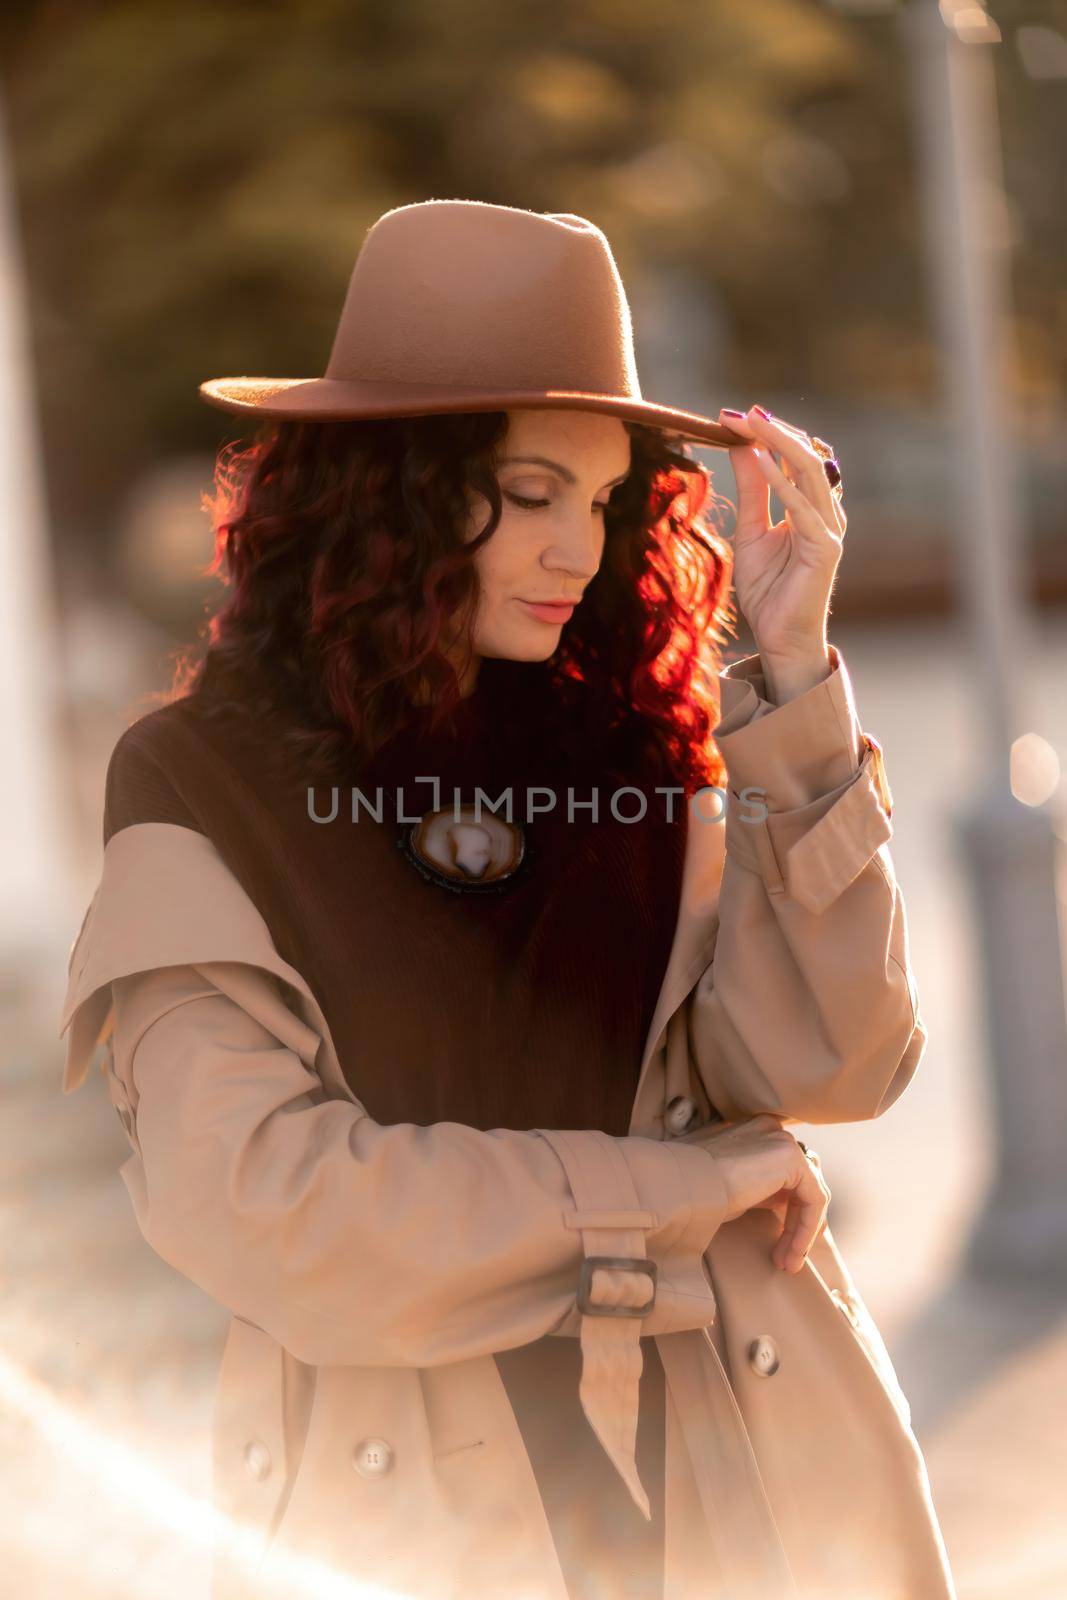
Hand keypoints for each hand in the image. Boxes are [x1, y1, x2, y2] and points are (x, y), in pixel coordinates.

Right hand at [676, 1112, 830, 1273]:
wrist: (682, 1185)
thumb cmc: (694, 1190)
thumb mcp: (732, 1187)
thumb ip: (759, 1186)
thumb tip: (780, 1204)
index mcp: (757, 1134)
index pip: (788, 1175)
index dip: (789, 1213)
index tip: (780, 1247)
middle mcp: (773, 1131)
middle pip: (802, 1184)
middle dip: (796, 1227)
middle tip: (785, 1261)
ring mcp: (783, 1141)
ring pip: (810, 1194)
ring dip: (801, 1234)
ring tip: (787, 1264)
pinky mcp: (792, 1158)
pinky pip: (813, 1199)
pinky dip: (805, 1230)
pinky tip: (792, 1254)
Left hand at [717, 404, 846, 688]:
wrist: (778, 638)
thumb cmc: (768, 591)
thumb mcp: (750, 531)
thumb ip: (752, 490)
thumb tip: (742, 446)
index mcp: (810, 506)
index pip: (795, 458)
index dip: (769, 435)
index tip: (735, 417)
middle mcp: (826, 512)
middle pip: (806, 457)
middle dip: (774, 430)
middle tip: (743, 411)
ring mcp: (829, 529)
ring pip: (811, 472)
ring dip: (780, 443)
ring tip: (752, 422)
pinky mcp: (825, 548)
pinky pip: (803, 507)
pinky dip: (783, 482)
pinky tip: (762, 460)